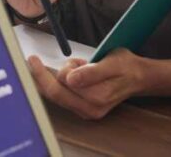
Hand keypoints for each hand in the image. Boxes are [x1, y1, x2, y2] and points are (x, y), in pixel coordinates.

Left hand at [26, 49, 147, 119]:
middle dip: (42, 76)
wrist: (138, 78)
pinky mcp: (82, 109)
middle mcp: (90, 109)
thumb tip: (70, 79)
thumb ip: (92, 71)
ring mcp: (86, 111)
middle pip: (55, 94)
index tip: (32, 59)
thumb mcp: (111, 62)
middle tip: (32, 60)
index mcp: (97, 97)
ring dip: (56, 78)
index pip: (62, 84)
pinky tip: (72, 73)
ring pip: (56, 96)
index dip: (46, 72)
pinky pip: (62, 97)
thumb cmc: (125, 66)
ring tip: (76, 64)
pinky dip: (61, 83)